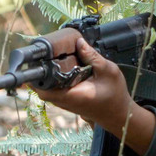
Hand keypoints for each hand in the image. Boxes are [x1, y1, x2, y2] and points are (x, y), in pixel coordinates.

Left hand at [33, 33, 155, 155]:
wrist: (118, 113)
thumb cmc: (115, 95)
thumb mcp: (108, 71)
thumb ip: (92, 56)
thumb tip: (78, 42)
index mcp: (72, 95)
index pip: (44, 89)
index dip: (36, 76)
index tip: (36, 61)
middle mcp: (65, 101)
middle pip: (41, 87)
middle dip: (40, 71)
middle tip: (44, 54)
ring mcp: (64, 102)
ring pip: (46, 89)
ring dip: (45, 74)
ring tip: (50, 57)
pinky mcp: (67, 101)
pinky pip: (53, 89)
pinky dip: (53, 78)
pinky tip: (59, 66)